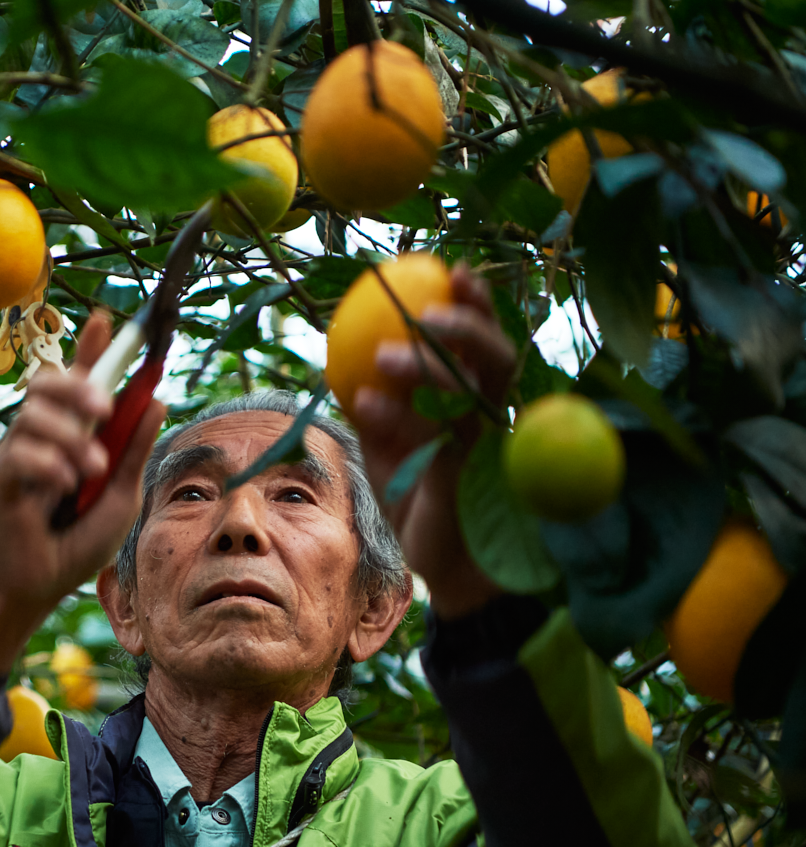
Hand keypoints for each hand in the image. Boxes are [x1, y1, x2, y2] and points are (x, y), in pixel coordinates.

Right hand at [0, 311, 165, 676]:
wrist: (43, 585)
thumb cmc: (80, 541)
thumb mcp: (122, 495)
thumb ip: (134, 450)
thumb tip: (158, 400)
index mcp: (72, 432)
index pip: (77, 378)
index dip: (90, 347)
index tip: (106, 320)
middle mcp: (40, 435)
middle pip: (44, 381)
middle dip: (75, 384)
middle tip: (104, 409)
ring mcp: (14, 454)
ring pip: (33, 416)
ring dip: (71, 439)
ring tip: (91, 472)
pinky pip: (17, 455)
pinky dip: (47, 466)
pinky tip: (65, 487)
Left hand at [351, 265, 515, 619]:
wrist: (449, 577)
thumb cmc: (422, 508)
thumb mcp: (392, 456)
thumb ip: (380, 417)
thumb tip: (348, 375)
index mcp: (480, 405)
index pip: (486, 345)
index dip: (478, 305)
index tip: (452, 269)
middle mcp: (493, 421)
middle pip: (499, 358)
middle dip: (468, 324)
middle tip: (426, 306)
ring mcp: (489, 451)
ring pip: (478, 393)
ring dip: (434, 366)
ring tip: (387, 354)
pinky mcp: (471, 482)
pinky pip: (440, 439)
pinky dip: (401, 418)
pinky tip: (366, 402)